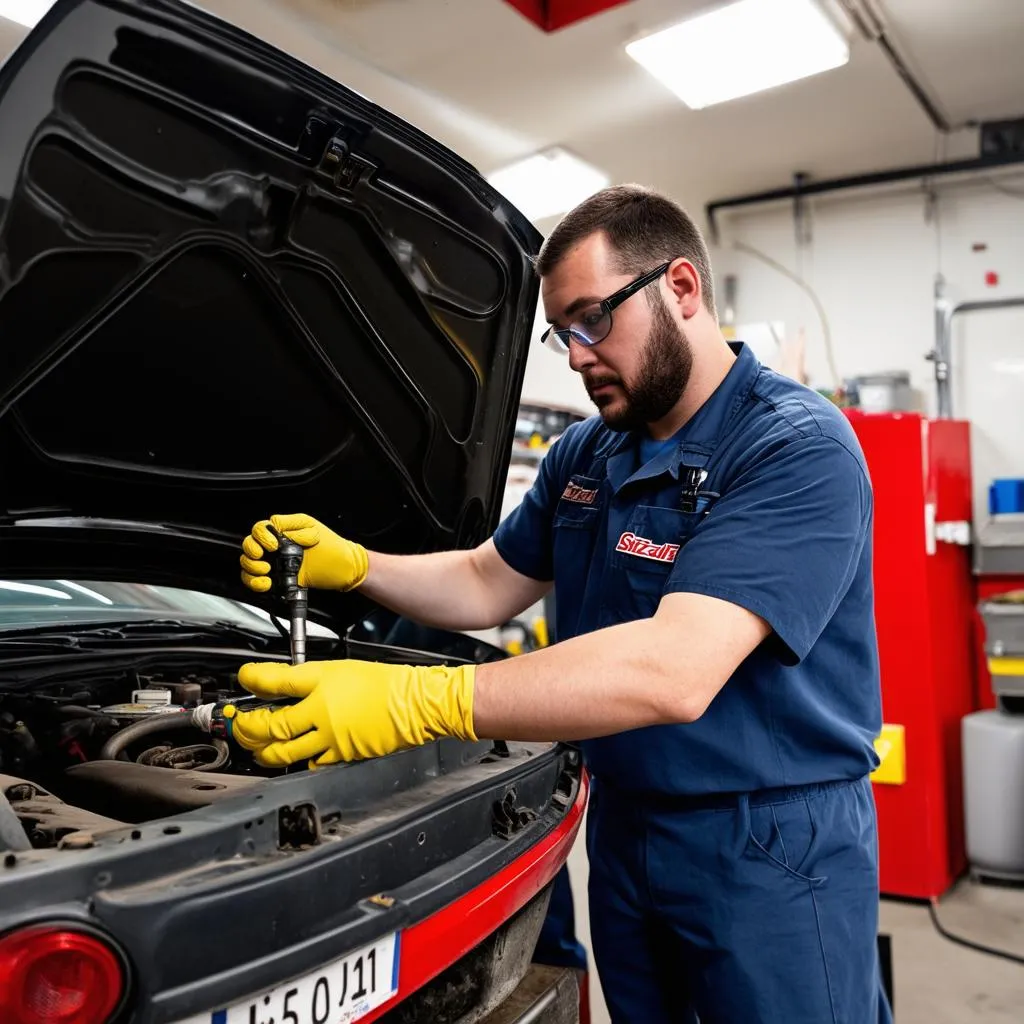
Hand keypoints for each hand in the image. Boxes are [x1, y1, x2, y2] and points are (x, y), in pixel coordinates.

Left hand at [226, 659, 476, 766]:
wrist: (417, 703)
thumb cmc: (387, 684)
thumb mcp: (345, 669)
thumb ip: (313, 679)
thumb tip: (286, 685)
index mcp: (324, 682)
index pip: (278, 681)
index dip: (253, 680)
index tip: (243, 679)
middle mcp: (322, 710)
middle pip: (272, 725)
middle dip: (247, 728)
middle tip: (238, 725)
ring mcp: (331, 737)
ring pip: (284, 751)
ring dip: (263, 751)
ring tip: (254, 748)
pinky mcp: (342, 755)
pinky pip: (310, 762)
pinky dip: (296, 761)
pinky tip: (291, 757)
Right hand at [239, 514, 367, 593]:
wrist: (345, 572)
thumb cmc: (334, 550)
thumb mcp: (316, 531)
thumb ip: (295, 528)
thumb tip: (278, 531)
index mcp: (284, 531)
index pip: (260, 529)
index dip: (262, 537)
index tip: (274, 545)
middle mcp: (277, 547)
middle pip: (249, 546)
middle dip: (253, 553)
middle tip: (265, 558)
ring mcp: (276, 564)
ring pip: (249, 565)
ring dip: (252, 569)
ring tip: (267, 572)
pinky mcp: (278, 579)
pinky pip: (257, 582)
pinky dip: (256, 583)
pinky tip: (266, 582)